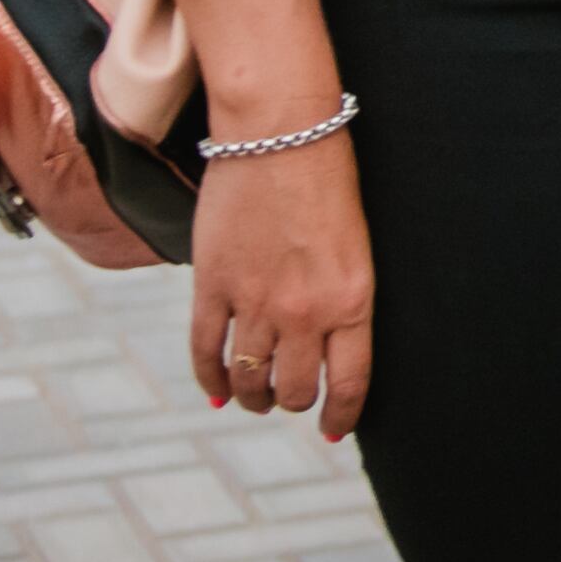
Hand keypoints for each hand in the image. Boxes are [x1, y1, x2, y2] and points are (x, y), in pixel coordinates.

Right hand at [186, 135, 373, 440]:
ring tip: (254, 397)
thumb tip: (326, 349)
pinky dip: (210, 381)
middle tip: (289, 397)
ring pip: (249, 380)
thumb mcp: (354, 248)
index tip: (332, 429)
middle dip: (292, 402)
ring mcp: (255, 301)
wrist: (281, 132)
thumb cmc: (328, 181)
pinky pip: (206, 353)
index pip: (349, 382)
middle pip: (294, 390)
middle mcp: (305, 311)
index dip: (340, 415)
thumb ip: (340, 299)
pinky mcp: (212, 285)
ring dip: (252, 397)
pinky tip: (217, 391)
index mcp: (352, 300)